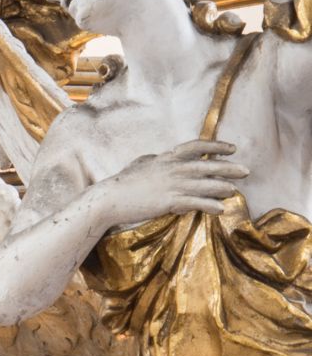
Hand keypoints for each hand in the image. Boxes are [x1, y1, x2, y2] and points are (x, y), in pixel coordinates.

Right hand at [98, 139, 246, 225]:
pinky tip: (221, 209)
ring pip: (206, 184)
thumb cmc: (121, 183)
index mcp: (167, 158)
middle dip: (229, 168)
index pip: (197, 147)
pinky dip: (211, 205)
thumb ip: (151, 159)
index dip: (217, 146)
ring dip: (223, 188)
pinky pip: (196, 202)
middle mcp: (174, 169)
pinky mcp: (170, 201)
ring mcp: (173, 185)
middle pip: (208, 166)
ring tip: (235, 191)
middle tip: (246, 171)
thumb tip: (156, 156)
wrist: (109, 199)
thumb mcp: (139, 164)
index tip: (232, 149)